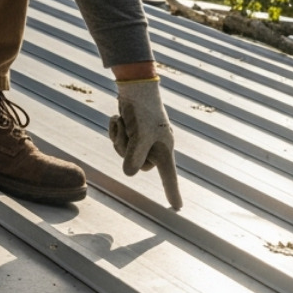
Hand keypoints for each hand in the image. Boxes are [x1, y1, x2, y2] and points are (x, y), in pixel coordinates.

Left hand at [109, 78, 182, 208]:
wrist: (135, 85)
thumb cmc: (143, 109)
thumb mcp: (140, 135)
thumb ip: (135, 156)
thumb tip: (129, 173)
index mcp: (163, 149)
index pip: (169, 176)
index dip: (172, 192)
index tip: (177, 208)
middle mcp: (156, 146)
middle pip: (136, 164)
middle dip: (125, 149)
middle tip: (126, 132)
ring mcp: (144, 139)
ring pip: (125, 153)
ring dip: (119, 139)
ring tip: (122, 122)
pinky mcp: (134, 131)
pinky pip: (121, 141)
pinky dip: (116, 132)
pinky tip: (117, 119)